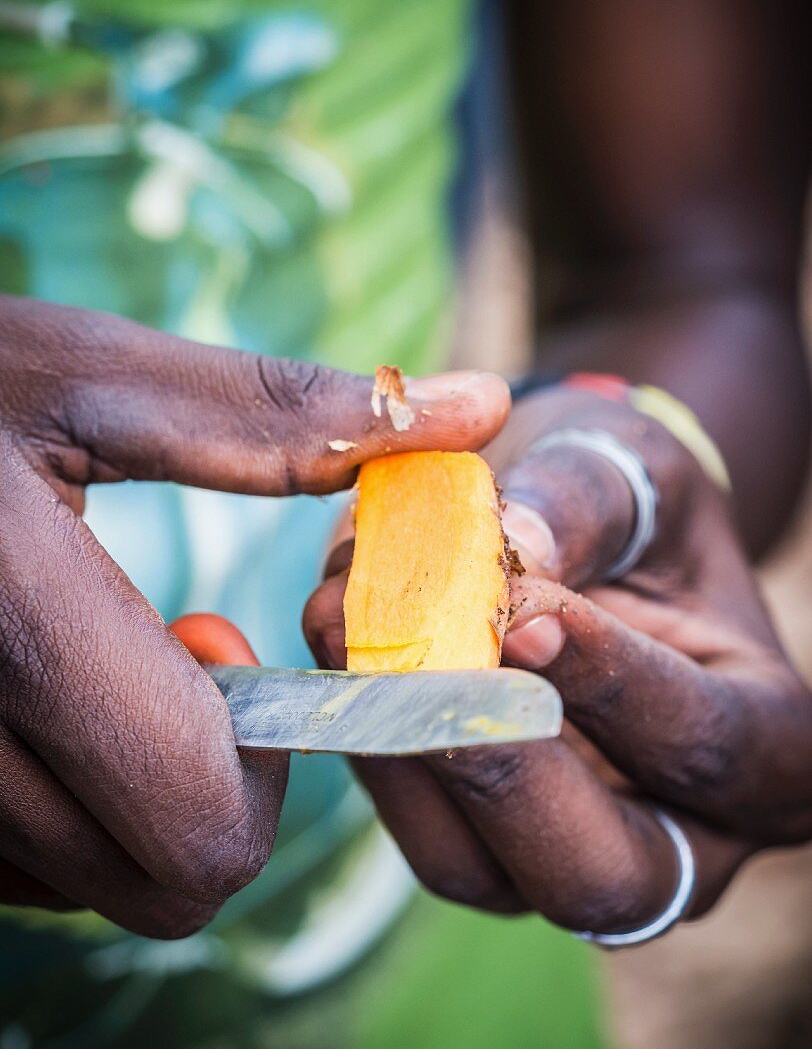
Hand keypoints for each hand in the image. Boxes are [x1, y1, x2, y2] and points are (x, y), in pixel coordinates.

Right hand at [0, 294, 508, 936]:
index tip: (235, 648)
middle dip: (217, 785)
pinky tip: (50, 697)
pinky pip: (24, 865)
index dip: (269, 758)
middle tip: (180, 656)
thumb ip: (289, 414)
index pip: (199, 815)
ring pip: (92, 884)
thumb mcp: (101, 381)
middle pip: (165, 878)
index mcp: (17, 623)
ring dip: (137, 796)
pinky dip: (69, 800)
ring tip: (104, 664)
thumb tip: (478, 407)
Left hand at [304, 385, 811, 935]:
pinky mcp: (487, 844)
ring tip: (345, 626)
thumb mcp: (636, 474)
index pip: (699, 741)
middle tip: (414, 663)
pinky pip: (417, 828)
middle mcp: (682, 835)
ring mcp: (571, 854)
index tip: (525, 612)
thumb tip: (508, 547)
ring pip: (480, 869)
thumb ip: (582, 504)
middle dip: (496, 767)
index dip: (607, 684)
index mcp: (768, 748)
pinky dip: (370, 744)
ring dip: (401, 753)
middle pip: (597, 873)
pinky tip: (338, 649)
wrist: (594, 541)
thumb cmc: (636, 507)